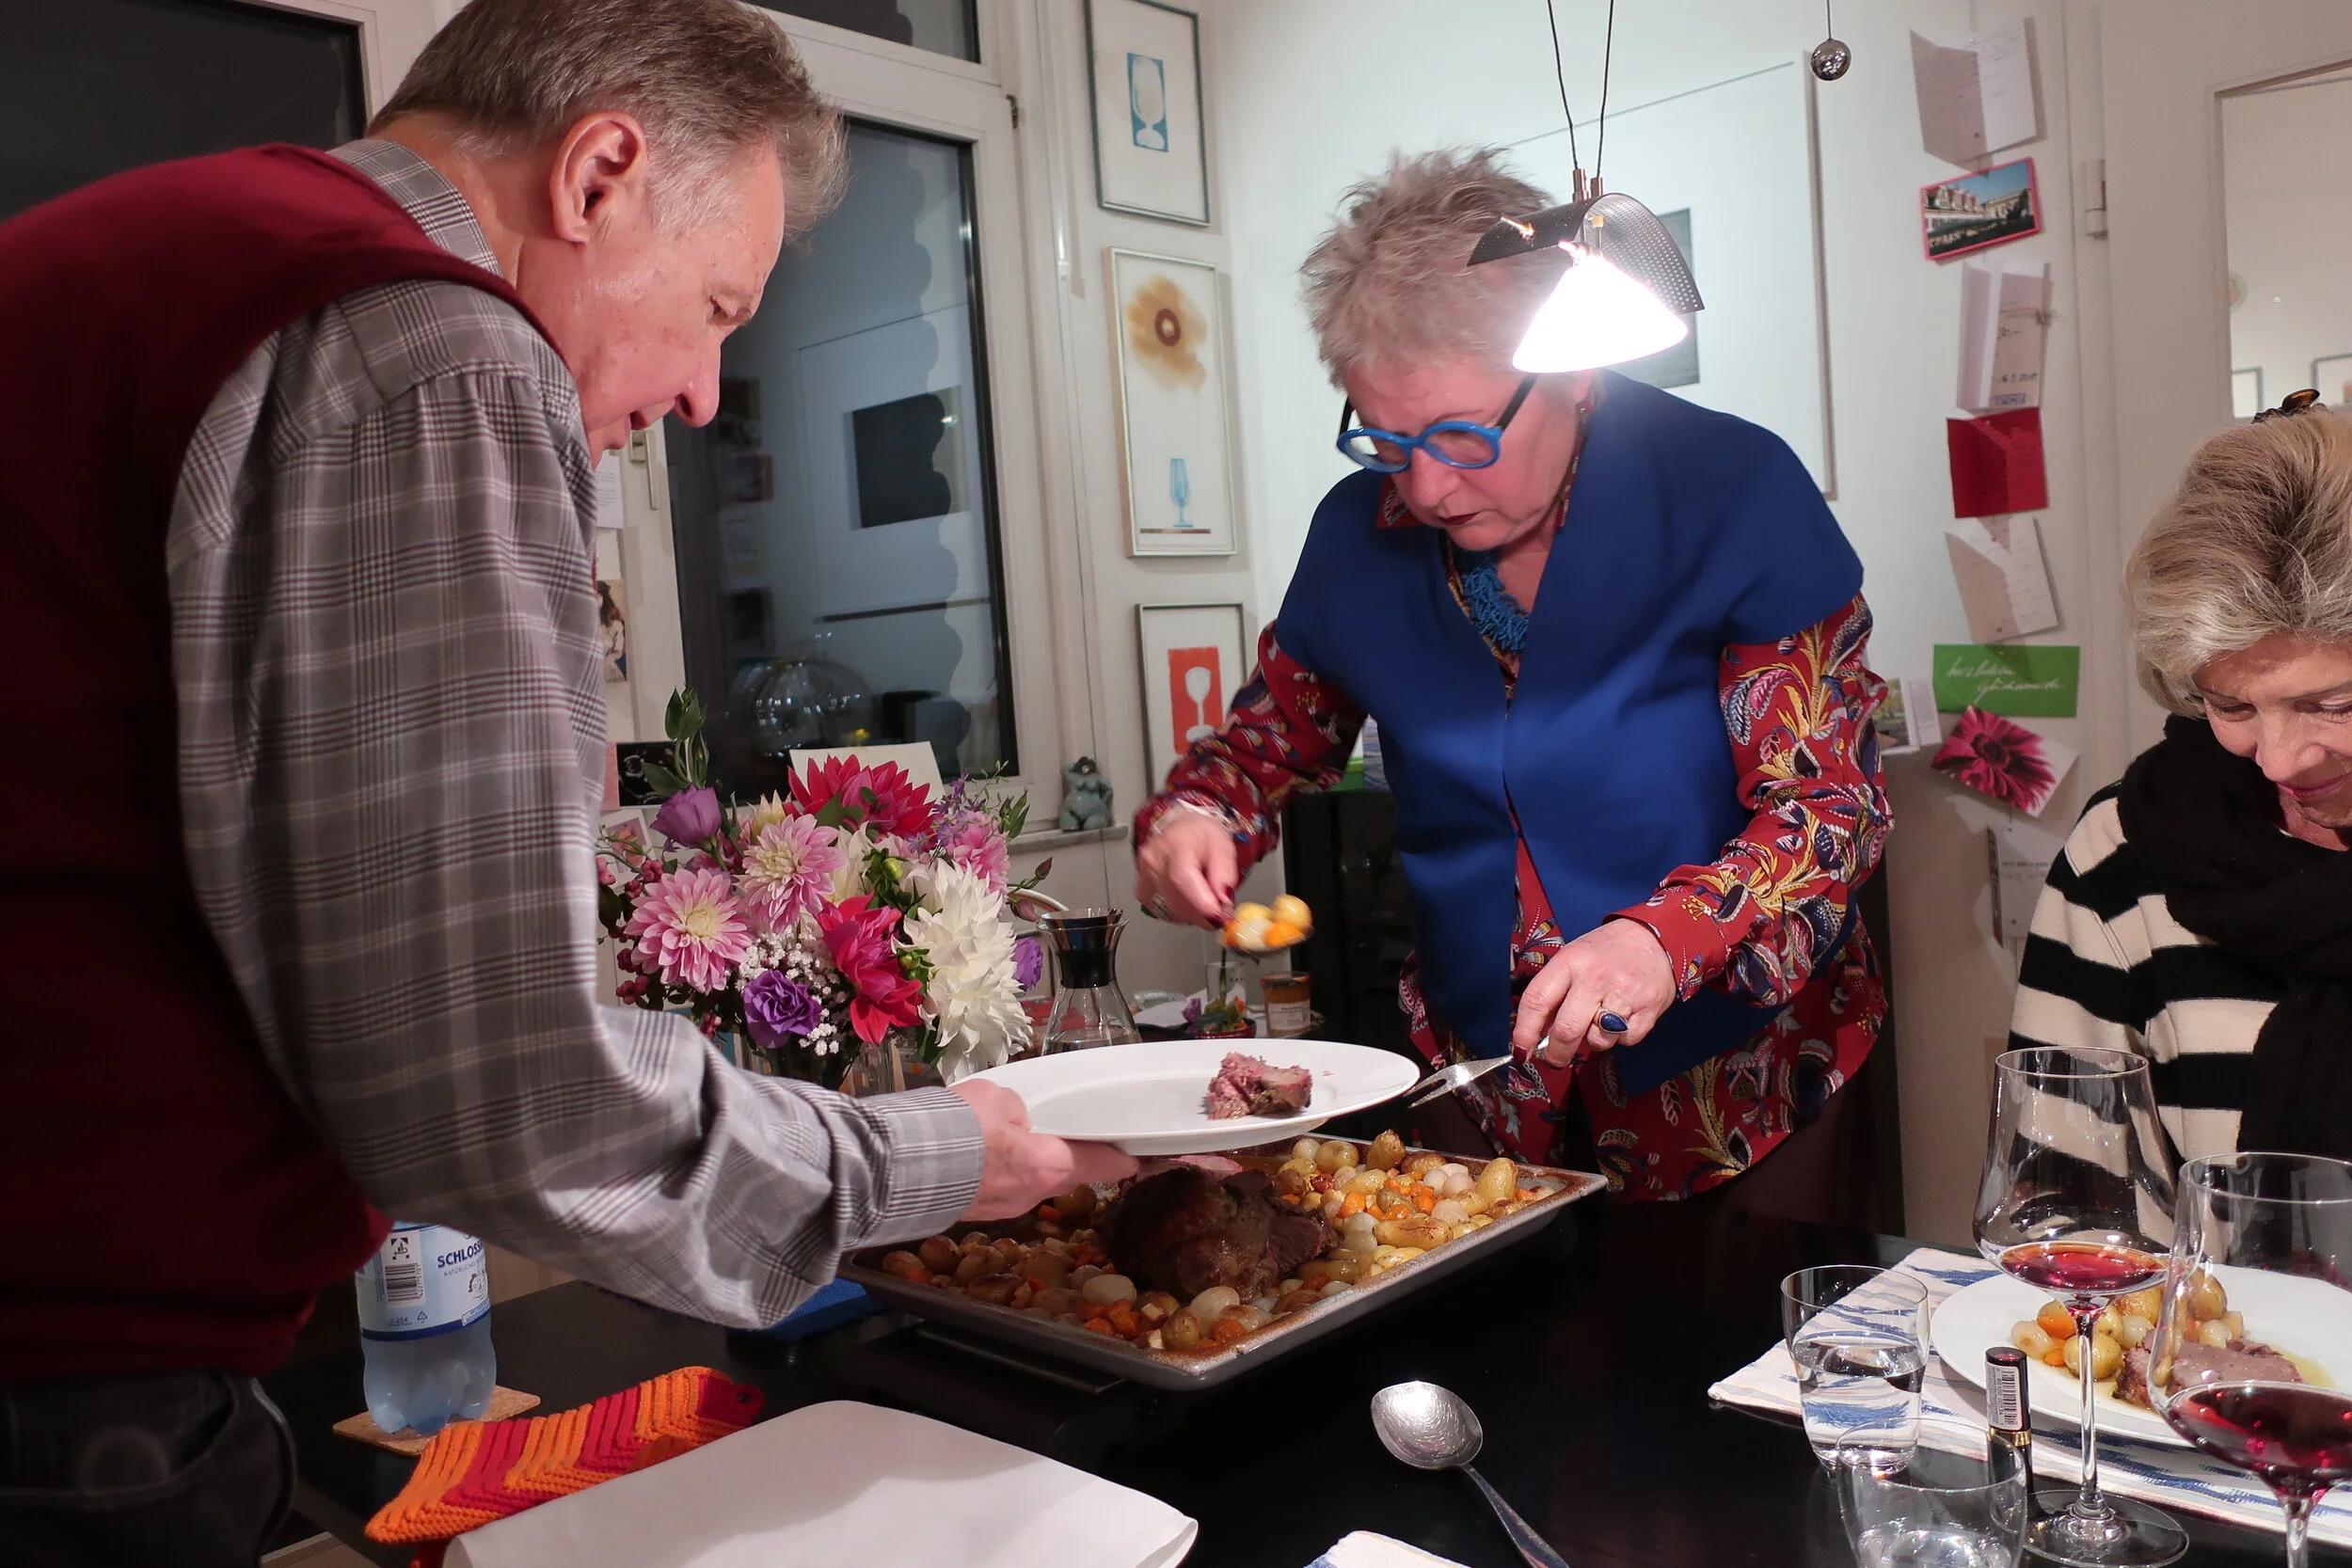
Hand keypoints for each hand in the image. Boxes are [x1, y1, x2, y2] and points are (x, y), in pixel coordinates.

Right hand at [950, 1079, 1136, 1219]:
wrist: (902, 1168)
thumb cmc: (959, 1128)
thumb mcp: (997, 1099)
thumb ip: (1018, 1109)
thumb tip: (1016, 1117)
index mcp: (1050, 1165)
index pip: (1104, 1165)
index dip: (1122, 1159)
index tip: (1134, 1155)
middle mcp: (1034, 1194)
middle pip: (1068, 1175)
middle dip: (1070, 1156)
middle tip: (1066, 1134)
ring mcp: (1005, 1209)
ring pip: (1034, 1184)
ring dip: (1032, 1164)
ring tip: (1016, 1139)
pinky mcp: (978, 1212)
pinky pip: (1003, 1190)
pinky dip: (1003, 1173)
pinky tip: (984, 1155)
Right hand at [1133, 810, 1237, 926]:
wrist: (1181, 828)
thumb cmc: (1202, 835)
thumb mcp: (1223, 846)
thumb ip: (1225, 873)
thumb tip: (1223, 900)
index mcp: (1177, 844)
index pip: (1182, 878)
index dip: (1200, 903)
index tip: (1218, 916)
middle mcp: (1155, 859)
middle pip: (1177, 899)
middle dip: (1203, 913)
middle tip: (1220, 909)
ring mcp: (1144, 874)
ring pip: (1170, 909)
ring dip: (1192, 913)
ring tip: (1203, 896)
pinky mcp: (1141, 886)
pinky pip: (1161, 910)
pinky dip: (1178, 911)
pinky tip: (1186, 899)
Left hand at [1509, 919, 1676, 1068]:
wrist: (1656, 937)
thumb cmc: (1606, 952)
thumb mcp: (1574, 958)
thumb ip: (1555, 993)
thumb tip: (1537, 1035)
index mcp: (1570, 961)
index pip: (1537, 1001)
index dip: (1524, 1032)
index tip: (1521, 1051)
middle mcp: (1595, 977)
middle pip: (1567, 1030)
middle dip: (1557, 1054)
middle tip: (1557, 1058)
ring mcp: (1624, 993)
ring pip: (1597, 1041)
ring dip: (1594, 1041)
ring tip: (1601, 1020)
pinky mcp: (1649, 1008)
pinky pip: (1625, 1041)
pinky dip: (1621, 1037)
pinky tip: (1623, 1016)